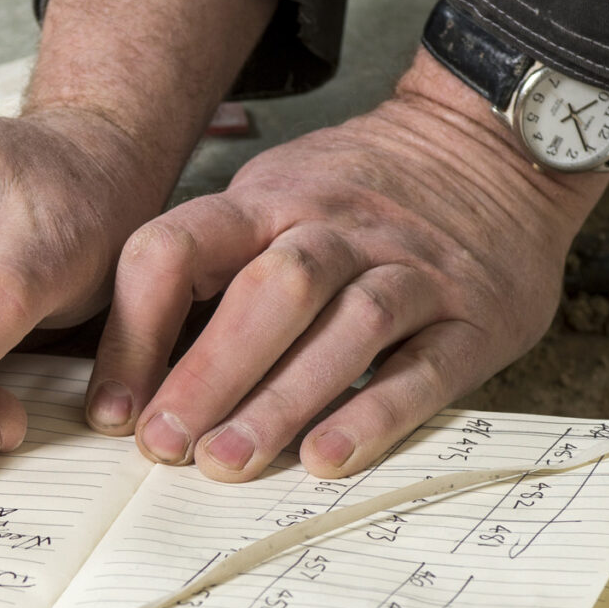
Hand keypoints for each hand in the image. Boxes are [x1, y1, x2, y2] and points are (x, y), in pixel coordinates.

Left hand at [93, 47, 608, 480]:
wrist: (495, 144)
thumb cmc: (366, 192)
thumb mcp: (277, 196)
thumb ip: (214, 266)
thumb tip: (131, 375)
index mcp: (272, 201)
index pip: (182, 248)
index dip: (136, 330)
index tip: (113, 409)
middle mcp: (343, 229)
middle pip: (271, 290)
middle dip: (210, 372)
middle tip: (165, 446)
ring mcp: (415, 271)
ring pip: (348, 327)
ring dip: (282, 399)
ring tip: (230, 463)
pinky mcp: (476, 318)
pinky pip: (425, 366)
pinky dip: (375, 413)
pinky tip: (328, 456)